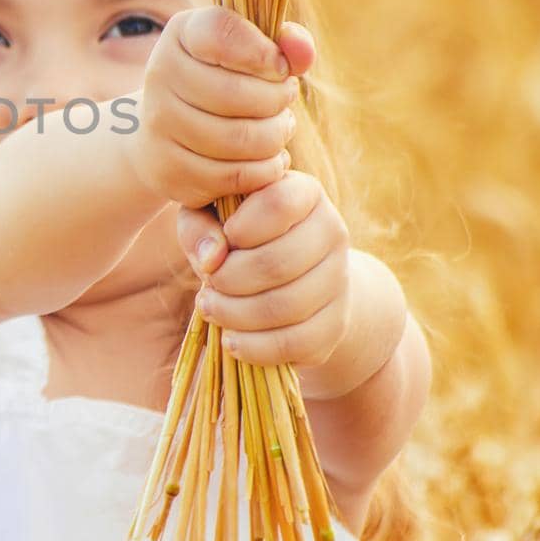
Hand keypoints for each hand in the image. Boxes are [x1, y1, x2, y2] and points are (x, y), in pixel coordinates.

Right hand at [129, 6, 316, 209]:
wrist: (165, 131)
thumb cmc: (221, 80)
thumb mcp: (248, 51)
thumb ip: (283, 43)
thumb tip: (302, 51)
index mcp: (181, 35)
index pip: (221, 33)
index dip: (262, 52)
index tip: (279, 66)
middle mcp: (160, 75)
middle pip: (236, 93)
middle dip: (277, 100)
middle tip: (284, 102)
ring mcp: (160, 125)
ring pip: (239, 139)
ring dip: (275, 137)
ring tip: (278, 129)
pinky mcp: (169, 170)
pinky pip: (233, 176)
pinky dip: (263, 170)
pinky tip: (267, 159)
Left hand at [174, 168, 351, 368]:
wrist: (291, 277)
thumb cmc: (237, 236)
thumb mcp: (208, 218)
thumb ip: (199, 226)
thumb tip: (211, 259)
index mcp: (303, 193)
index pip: (279, 204)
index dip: (240, 228)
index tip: (223, 240)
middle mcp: (332, 230)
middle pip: (279, 263)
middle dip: (229, 280)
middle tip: (208, 286)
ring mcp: (340, 279)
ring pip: (287, 306)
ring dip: (236, 315)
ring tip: (211, 309)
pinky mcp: (336, 323)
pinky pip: (297, 343)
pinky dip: (256, 347)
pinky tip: (232, 340)